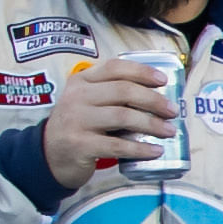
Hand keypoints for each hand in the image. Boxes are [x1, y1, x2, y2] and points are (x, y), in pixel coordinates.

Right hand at [44, 57, 177, 184]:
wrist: (50, 155)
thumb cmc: (79, 126)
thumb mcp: (87, 103)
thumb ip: (111, 94)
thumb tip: (158, 96)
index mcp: (81, 81)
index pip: (114, 67)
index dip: (142, 71)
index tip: (163, 80)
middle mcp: (77, 97)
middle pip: (123, 91)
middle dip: (153, 100)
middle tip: (173, 110)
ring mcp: (77, 121)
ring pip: (122, 116)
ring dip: (151, 123)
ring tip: (169, 131)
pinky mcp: (80, 145)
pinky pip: (117, 145)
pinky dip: (140, 148)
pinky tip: (156, 151)